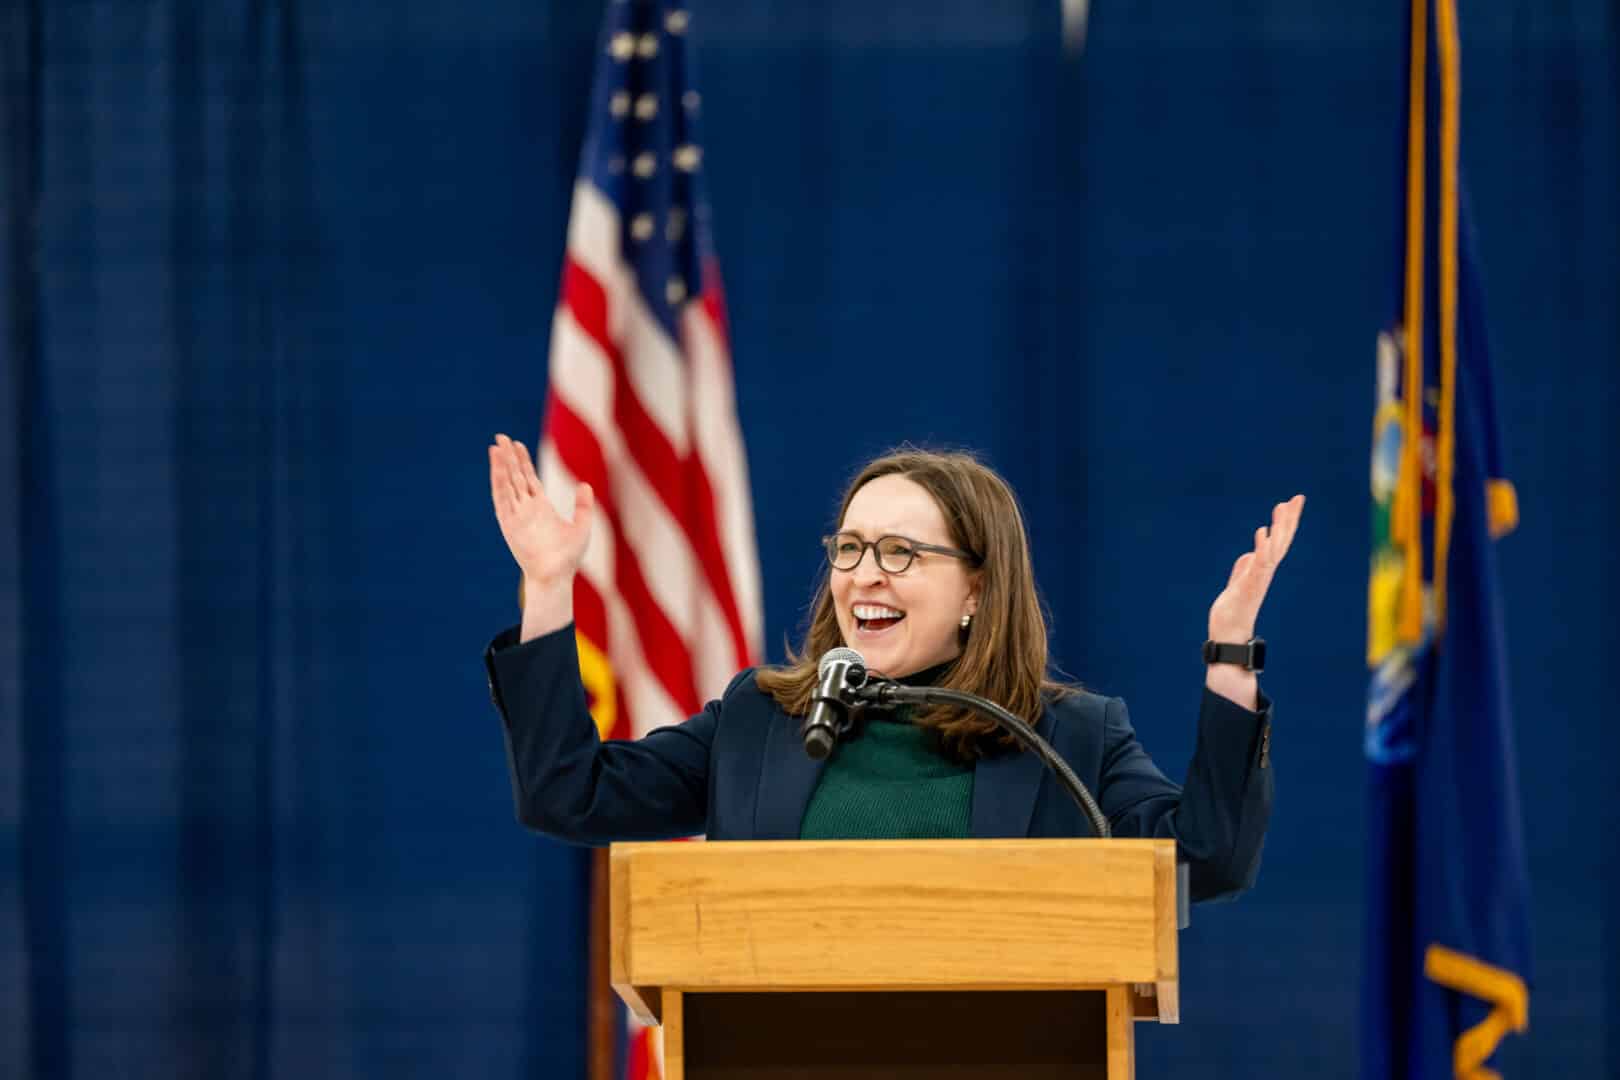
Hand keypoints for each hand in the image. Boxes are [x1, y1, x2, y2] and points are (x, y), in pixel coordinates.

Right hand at [488, 433, 594, 590]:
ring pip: (507, 484)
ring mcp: (516, 515)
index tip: (516, 444)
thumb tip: (585, 484)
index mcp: (541, 507)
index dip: (522, 461)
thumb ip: (583, 506)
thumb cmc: (568, 557)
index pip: (528, 478)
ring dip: (501, 465)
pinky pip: (502, 499)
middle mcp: (526, 508)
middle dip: (508, 457)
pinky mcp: (509, 524)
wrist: (555, 576)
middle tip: (501, 437)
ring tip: (496, 446)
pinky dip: (499, 482)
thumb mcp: (582, 527)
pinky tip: (496, 467)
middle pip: (515, 476)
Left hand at [1207, 494, 1304, 642]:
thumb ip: (1243, 569)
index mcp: (1262, 569)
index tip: (1291, 502)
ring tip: (1282, 508)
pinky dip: (1262, 548)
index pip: (1278, 542)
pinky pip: (1259, 565)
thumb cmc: (1232, 612)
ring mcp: (1259, 579)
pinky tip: (1263, 532)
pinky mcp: (1250, 587)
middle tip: (1297, 499)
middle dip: (1289, 520)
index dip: (1285, 523)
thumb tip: (1249, 555)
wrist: (1228, 635)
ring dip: (1279, 529)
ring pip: (1274, 550)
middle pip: (1281, 542)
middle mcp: (1264, 572)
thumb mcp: (1236, 583)